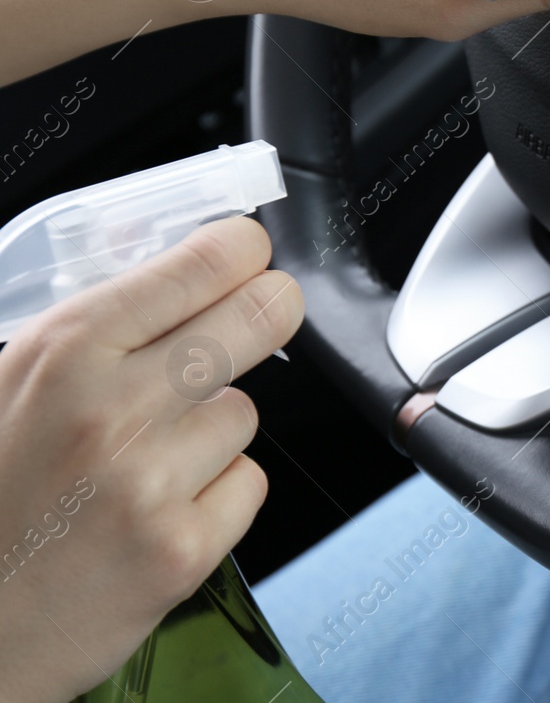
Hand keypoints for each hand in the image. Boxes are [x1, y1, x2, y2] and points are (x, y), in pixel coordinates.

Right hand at [0, 218, 300, 702]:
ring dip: (213, 432)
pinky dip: (217, 497)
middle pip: (263, 317)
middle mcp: (110, 409)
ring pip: (246, 414)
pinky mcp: (182, 549)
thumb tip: (187, 264)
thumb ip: (95, 329)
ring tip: (147, 463)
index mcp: (63, 351)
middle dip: (272, 311)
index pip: (204, 265)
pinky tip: (159, 512)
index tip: (250, 256)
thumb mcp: (8, 383)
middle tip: (266, 314)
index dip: (243, 252)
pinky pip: (247, 485)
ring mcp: (149, 482)